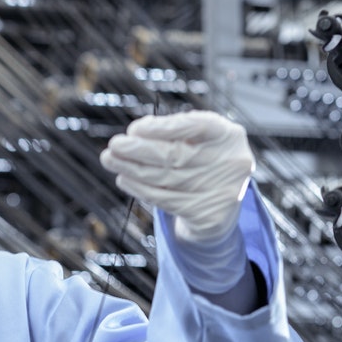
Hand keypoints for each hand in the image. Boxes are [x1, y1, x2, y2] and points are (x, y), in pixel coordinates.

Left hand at [99, 111, 253, 243]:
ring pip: (167, 178)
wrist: (220, 208)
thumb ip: (173, 131)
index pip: (197, 126)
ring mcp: (223, 192)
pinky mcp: (209, 216)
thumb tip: (138, 131)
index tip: (135, 128)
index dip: (165, 127)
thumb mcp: (196, 140)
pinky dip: (140, 189)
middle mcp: (232, 163)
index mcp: (229, 135)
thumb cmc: (202, 162)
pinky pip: (166, 200)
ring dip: (133, 169)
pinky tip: (123, 179)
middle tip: (114, 145)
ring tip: (110, 159)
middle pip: (177, 155)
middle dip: (140, 150)